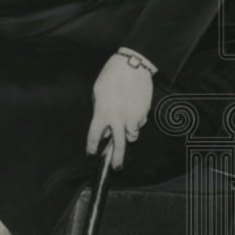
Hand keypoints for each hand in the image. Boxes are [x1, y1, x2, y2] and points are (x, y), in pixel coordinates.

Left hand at [86, 54, 153, 169]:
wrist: (131, 66)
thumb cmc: (110, 77)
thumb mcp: (98, 94)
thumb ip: (99, 113)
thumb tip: (104, 130)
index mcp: (101, 113)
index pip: (94, 136)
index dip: (91, 147)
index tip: (91, 153)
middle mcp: (117, 118)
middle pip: (118, 145)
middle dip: (117, 159)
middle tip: (117, 167)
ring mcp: (132, 117)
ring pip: (132, 135)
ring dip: (129, 134)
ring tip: (126, 123)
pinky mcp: (144, 113)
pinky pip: (140, 123)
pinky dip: (137, 121)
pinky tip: (134, 108)